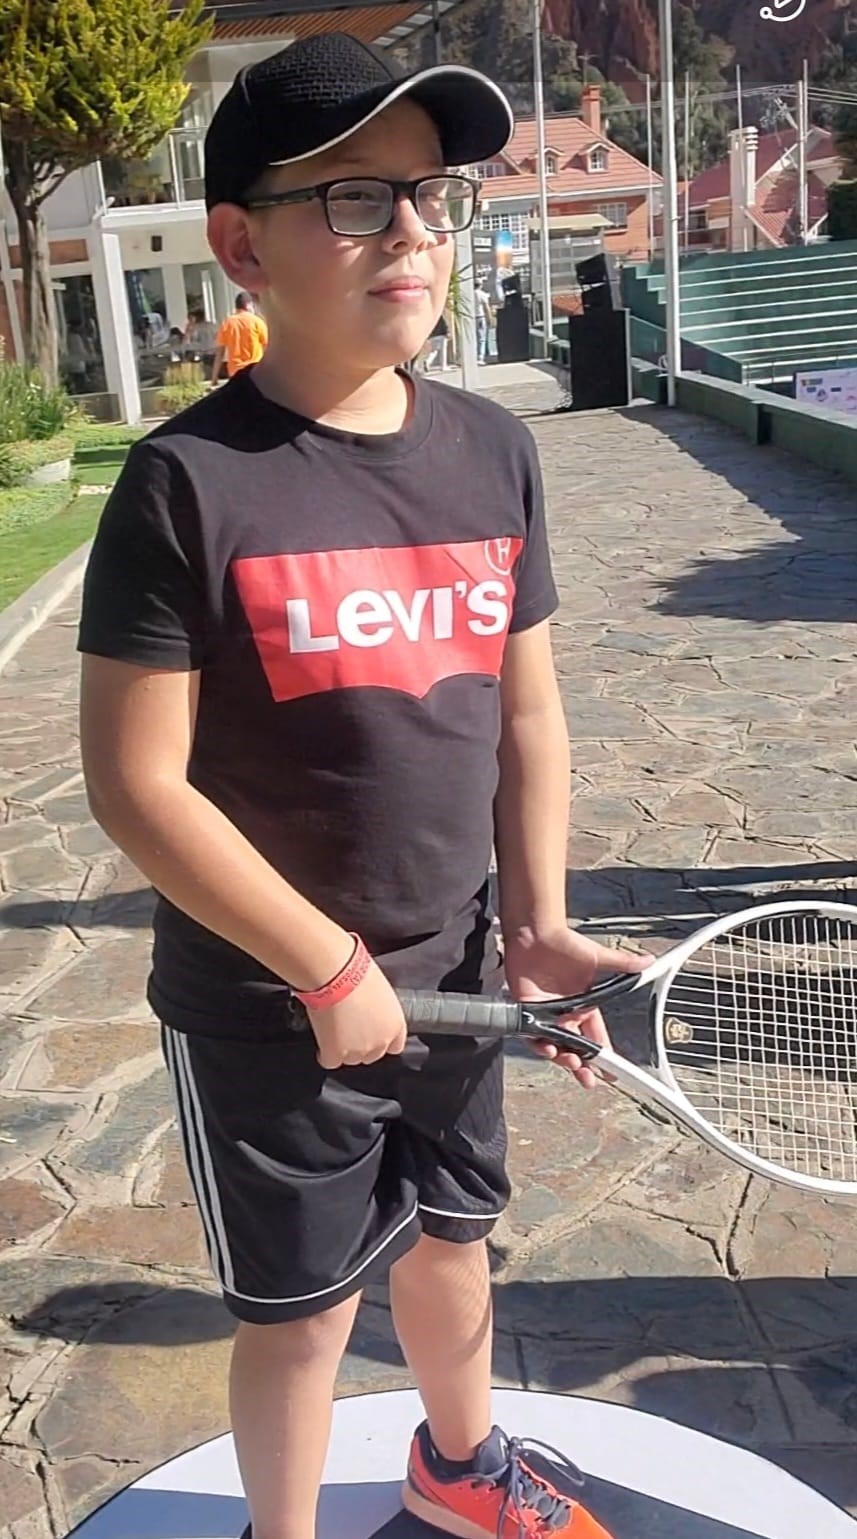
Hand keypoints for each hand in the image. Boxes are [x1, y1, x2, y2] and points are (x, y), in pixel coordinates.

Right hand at [308, 959, 406, 1069]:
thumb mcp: (379, 990)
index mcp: (396, 1024)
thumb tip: (368, 1008)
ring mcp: (359, 1050)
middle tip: (348, 1029)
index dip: (380, 1040)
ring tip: (333, 1031)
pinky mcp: (336, 1054)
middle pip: (372, 1055)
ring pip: (351, 1059)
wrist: (336, 974)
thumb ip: (379, 1008)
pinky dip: (325, 1054)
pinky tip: (322, 1043)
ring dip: (343, 1049)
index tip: (370, 1033)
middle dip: (361, 1045)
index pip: (394, 1046)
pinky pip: (330, 1062)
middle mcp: (381, 1041)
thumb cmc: (357, 972)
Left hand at [503, 925, 652, 1088]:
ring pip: (555, 1047)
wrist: (535, 933)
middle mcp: (565, 1015)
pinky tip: (548, 1048)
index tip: (613, 1072)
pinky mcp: (527, 1011)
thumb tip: (648, 960)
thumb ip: (623, 964)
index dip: (604, 1055)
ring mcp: (545, 1015)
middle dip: (583, 1068)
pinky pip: (532, 1036)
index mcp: (584, 1007)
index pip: (597, 1037)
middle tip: (590, 1080)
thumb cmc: (564, 943)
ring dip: (563, 1059)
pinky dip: (540, 1045)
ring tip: (572, 1064)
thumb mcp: (597, 957)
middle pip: (576, 1049)